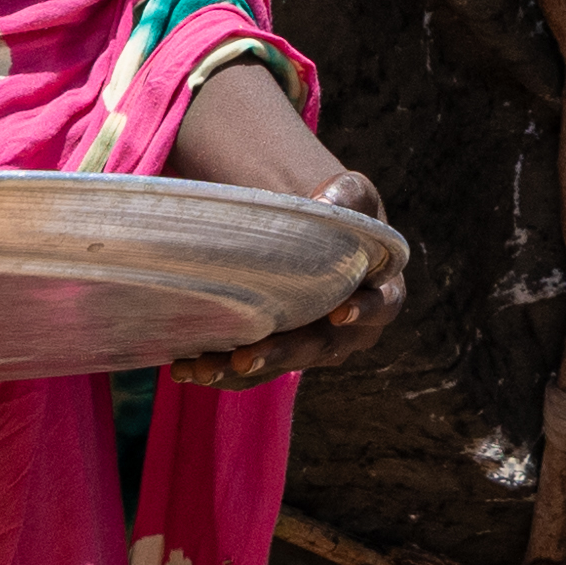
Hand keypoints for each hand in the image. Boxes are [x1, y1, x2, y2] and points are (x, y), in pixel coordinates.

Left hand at [157, 61, 408, 389]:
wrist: (317, 235)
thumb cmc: (342, 211)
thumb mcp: (351, 192)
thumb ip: (344, 194)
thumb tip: (322, 204)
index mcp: (381, 292)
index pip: (379, 305)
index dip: (364, 312)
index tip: (340, 314)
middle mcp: (351, 329)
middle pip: (320, 348)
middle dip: (283, 355)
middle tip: (248, 358)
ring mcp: (314, 346)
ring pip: (281, 365)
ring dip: (241, 371)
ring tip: (202, 370)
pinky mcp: (281, 352)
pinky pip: (253, 369)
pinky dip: (220, 370)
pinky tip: (184, 369)